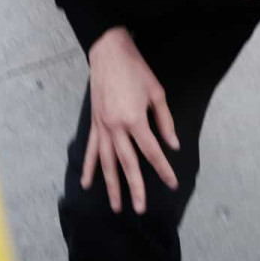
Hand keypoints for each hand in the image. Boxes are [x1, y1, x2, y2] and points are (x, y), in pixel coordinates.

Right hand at [82, 27, 179, 213]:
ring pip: (107, 163)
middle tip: (139, 208)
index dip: (163, 169)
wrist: (108, 52)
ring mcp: (102, 127)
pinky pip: (92, 150)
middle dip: (135, 188)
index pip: (152, 151)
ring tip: (116, 205)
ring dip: (111, 186)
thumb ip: (164, 121)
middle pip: (128, 164)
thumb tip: (172, 145)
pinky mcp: (94, 123)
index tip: (171, 183)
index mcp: (135, 119)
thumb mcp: (157, 92)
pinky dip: (89, 167)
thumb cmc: (135, 69)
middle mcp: (116, 127)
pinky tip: (87, 183)